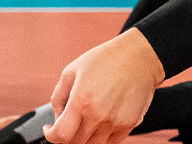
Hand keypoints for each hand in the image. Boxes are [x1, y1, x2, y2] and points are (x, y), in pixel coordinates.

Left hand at [42, 29, 165, 143]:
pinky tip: (102, 121)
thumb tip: (57, 117)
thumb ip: (58, 96)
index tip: (50, 129)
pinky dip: (103, 136)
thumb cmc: (107, 59)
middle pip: (76, 142)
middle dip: (67, 135)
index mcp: (82, 100)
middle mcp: (99, 114)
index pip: (61, 135)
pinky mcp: (129, 124)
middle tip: (69, 122)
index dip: (51, 135)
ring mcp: (116, 121)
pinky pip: (111, 142)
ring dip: (85, 137)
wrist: (140, 57)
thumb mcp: (72, 70)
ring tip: (87, 121)